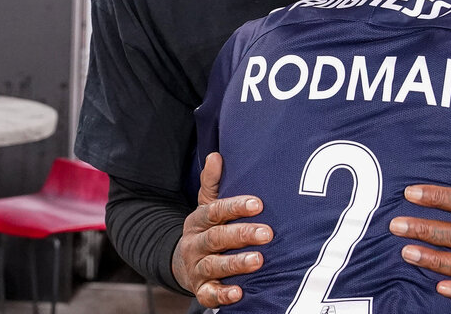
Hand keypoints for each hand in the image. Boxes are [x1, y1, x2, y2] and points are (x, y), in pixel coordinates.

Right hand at [172, 153, 272, 306]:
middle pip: (216, 238)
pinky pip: (209, 294)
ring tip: (258, 260)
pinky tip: (239, 293)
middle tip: (267, 233)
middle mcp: (195, 243)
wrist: (183, 264)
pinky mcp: (200, 289)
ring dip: (235, 263)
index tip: (258, 204)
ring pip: (213, 265)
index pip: (215, 211)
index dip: (236, 207)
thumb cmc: (207, 229)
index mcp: (198, 220)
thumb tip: (215, 155)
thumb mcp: (206, 205)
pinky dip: (222, 295)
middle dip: (242, 235)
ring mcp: (196, 267)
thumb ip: (211, 183)